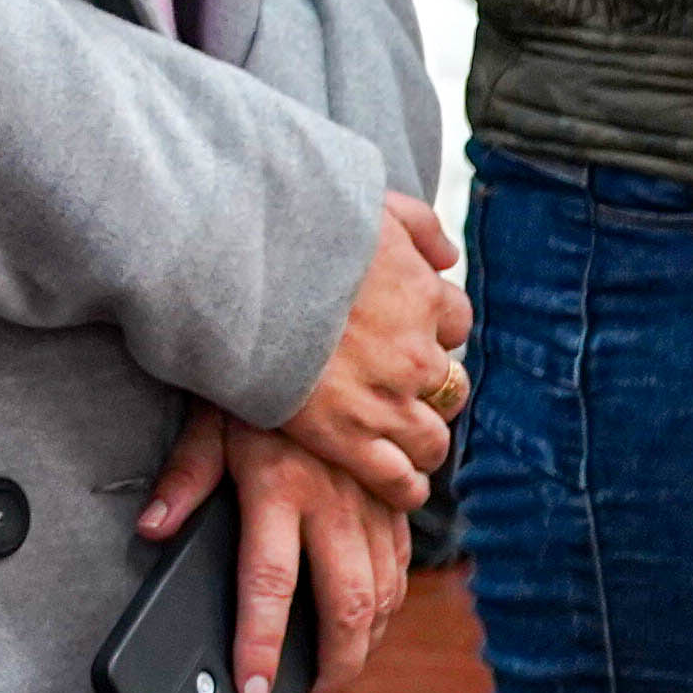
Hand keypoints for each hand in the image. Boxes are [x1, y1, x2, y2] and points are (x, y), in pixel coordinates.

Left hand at [137, 405, 413, 692]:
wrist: (330, 333)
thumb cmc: (259, 379)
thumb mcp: (208, 417)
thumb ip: (184, 478)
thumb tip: (153, 529)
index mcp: (279, 487)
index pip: (268, 584)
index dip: (262, 643)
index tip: (254, 688)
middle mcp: (333, 502)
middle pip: (346, 607)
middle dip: (333, 671)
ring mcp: (372, 501)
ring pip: (384, 595)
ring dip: (364, 646)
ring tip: (335, 680)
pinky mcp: (395, 497)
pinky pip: (401, 566)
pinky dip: (389, 606)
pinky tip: (370, 626)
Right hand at [281, 189, 470, 507]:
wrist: (238, 265)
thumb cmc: (295, 226)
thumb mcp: (370, 206)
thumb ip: (416, 226)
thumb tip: (446, 255)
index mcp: (422, 293)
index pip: (454, 321)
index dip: (431, 331)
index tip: (410, 336)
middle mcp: (415, 350)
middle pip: (450, 385)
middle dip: (430, 389)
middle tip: (401, 392)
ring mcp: (383, 397)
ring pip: (431, 437)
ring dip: (423, 442)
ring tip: (408, 448)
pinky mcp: (345, 435)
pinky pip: (396, 476)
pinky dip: (404, 485)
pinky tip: (401, 485)